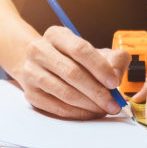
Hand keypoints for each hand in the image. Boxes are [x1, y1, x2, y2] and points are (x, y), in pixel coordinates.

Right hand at [14, 26, 129, 118]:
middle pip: (72, 73)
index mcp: (56, 35)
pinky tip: (90, 113)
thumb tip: (116, 76)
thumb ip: (114, 59)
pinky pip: (57, 107)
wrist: (40, 65)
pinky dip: (77, 113)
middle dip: (97, 92)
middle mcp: (39, 50)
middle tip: (113, 104)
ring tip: (104, 109)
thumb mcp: (94, 52)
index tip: (114, 83)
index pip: (80, 49)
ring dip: (89, 104)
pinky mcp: (30, 93)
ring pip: (64, 92)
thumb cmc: (73, 60)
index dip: (100, 67)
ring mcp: (31, 72)